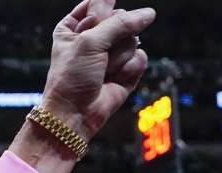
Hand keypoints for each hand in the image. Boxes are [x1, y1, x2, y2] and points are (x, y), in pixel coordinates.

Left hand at [41, 0, 156, 139]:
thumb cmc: (72, 77)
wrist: (75, 113)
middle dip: (113, 38)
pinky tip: (114, 80)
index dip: (101, 13)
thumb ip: (120, 22)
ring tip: (103, 72)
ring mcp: (111, 53)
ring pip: (133, 39)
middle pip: (121, 18)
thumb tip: (149, 13)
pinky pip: (141, 57)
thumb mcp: (90, 41)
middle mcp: (93, 38)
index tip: (96, 28)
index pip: (98, 3)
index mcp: (74, 27)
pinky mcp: (125, 69)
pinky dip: (129, 69)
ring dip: (119, 57)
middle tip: (98, 57)